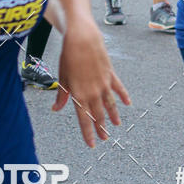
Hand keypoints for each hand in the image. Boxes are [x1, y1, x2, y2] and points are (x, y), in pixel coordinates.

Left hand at [52, 19, 129, 146]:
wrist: (82, 38)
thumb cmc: (69, 56)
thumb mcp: (62, 77)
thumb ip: (62, 95)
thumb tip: (56, 108)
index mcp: (79, 95)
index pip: (84, 120)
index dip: (88, 133)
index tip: (92, 144)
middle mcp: (93, 92)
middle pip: (98, 115)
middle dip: (102, 128)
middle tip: (105, 138)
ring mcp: (104, 84)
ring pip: (110, 105)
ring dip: (113, 116)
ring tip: (117, 125)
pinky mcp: (110, 74)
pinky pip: (119, 88)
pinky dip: (123, 96)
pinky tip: (127, 103)